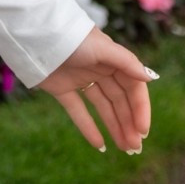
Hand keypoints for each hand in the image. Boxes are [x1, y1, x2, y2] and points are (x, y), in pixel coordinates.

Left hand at [35, 27, 155, 153]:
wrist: (33, 35)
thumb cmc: (71, 37)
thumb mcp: (102, 48)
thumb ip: (127, 62)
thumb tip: (151, 78)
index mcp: (112, 59)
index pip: (133, 87)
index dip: (140, 108)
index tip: (142, 130)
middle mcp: (98, 69)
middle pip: (119, 100)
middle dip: (129, 123)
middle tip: (135, 148)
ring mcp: (80, 79)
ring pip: (103, 107)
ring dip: (114, 127)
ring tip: (124, 149)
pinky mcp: (61, 88)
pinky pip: (78, 110)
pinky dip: (88, 127)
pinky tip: (100, 145)